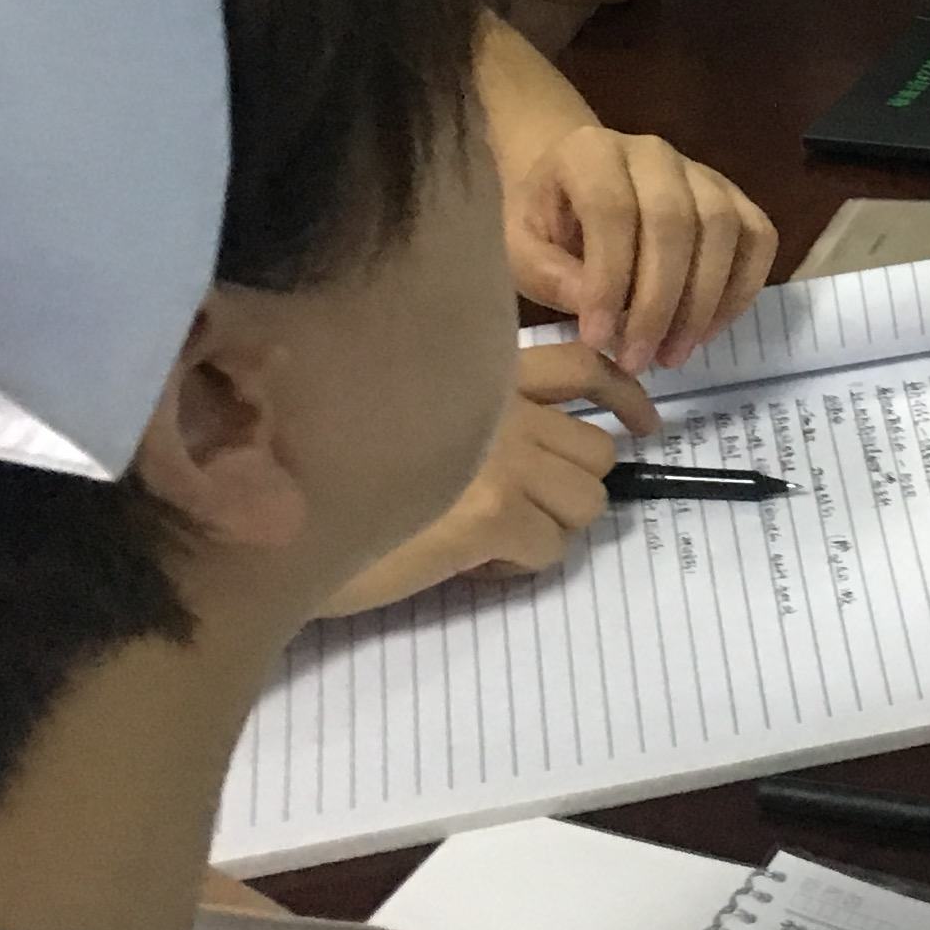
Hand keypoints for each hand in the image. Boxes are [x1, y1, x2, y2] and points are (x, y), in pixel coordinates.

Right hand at [320, 343, 653, 616]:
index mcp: (481, 373)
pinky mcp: (492, 510)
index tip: (644, 426)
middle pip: (598, 452)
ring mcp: (500, 454)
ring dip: (549, 529)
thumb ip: (480, 418)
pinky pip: (551, 548)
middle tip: (523, 511)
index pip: (584, 363)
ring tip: (491, 537)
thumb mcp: (419, 425)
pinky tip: (469, 562)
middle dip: (572, 490)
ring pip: (587, 502)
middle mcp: (498, 401)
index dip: (627, 395)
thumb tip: (549, 453)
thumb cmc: (337, 480)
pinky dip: (519, 566)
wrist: (285, 533)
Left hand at [506, 126, 775, 370]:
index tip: (596, 340)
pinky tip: (708, 331)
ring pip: (723, 229)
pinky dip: (741, 291)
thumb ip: (547, 275)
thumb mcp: (521, 249)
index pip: (611, 211)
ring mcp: (702, 172)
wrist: (575, 186)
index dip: (608, 279)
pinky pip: (758, 238)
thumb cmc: (547, 221)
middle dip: (659, 303)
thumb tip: (598, 310)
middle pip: (674, 222)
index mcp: (591, 153)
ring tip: (673, 355)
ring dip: (703, 304)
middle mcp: (653, 152)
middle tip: (639, 360)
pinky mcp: (734, 197)